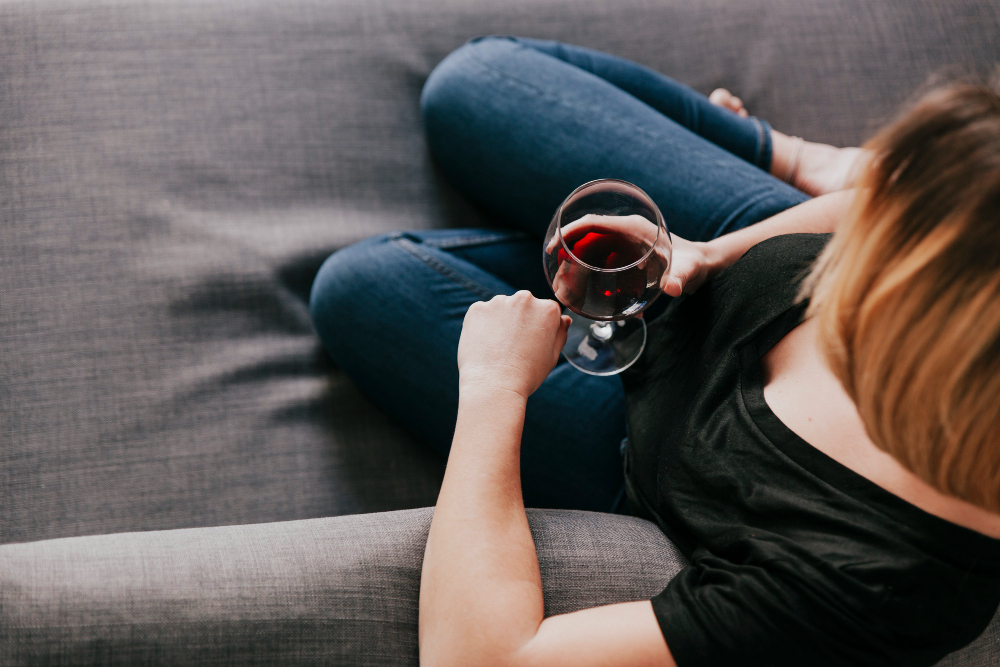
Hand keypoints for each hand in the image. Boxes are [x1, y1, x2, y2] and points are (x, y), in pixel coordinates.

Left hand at [458, 291, 570, 399]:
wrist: (494, 385)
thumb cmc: (526, 375)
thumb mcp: (552, 356)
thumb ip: (560, 334)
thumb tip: (564, 319)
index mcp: (548, 309)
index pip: (546, 311)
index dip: (539, 329)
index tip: (531, 344)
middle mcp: (524, 299)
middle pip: (523, 305)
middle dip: (520, 320)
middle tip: (514, 346)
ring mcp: (499, 302)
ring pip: (502, 308)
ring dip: (501, 320)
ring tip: (498, 347)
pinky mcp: (477, 309)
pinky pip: (482, 314)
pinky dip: (482, 325)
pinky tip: (485, 345)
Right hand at [545, 215, 715, 297]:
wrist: (703, 265)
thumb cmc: (696, 264)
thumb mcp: (689, 271)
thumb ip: (680, 279)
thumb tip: (671, 288)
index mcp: (633, 228)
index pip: (593, 223)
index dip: (570, 232)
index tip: (554, 246)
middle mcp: (626, 232)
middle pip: (587, 235)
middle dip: (568, 250)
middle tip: (555, 271)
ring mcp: (624, 244)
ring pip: (592, 249)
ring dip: (576, 263)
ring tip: (564, 283)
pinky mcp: (626, 256)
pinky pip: (601, 260)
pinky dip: (590, 271)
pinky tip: (586, 290)